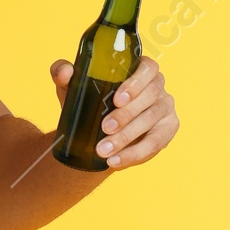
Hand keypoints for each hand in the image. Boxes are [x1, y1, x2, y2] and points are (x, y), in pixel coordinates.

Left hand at [50, 55, 179, 168]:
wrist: (92, 132)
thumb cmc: (88, 101)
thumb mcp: (72, 88)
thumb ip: (63, 74)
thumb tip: (64, 72)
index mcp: (139, 69)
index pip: (147, 68)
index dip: (136, 82)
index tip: (117, 99)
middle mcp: (157, 86)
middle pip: (151, 95)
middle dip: (127, 114)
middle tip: (105, 128)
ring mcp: (164, 108)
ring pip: (152, 120)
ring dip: (127, 137)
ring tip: (103, 150)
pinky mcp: (166, 131)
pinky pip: (155, 143)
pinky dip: (134, 154)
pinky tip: (115, 161)